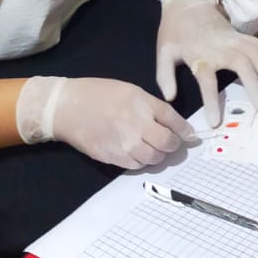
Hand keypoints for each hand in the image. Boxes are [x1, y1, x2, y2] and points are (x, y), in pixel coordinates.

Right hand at [16, 76, 197, 168]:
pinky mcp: (113, 158)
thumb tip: (171, 123)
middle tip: (172, 143)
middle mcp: (137, 125)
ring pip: (154, 158)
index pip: (173, 121)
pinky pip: (137, 165)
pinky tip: (138, 152)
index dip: (186, 131)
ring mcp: (125, 144)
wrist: (67, 108)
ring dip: (158, 155)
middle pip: (167, 143)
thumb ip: (151, 107)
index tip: (191, 136)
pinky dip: (142, 161)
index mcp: (142, 104)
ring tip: (154, 148)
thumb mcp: (130, 91)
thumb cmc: (99, 94)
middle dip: (174, 145)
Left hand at [157, 0, 257, 127]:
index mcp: (200, 54)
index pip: (207, 81)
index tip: (216, 122)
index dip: (212, 102)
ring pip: (256, 54)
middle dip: (255, 87)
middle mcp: (221, 47)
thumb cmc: (175, 30)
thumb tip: (170, 98)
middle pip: (242, 66)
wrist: (188, 2)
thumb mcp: (163, 52)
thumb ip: (165, 76)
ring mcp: (234, 39)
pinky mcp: (241, 35)